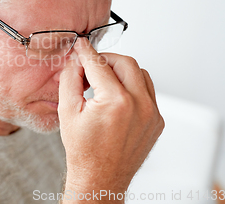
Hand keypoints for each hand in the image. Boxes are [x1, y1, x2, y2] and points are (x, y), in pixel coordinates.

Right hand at [58, 38, 163, 201]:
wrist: (100, 178)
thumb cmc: (83, 151)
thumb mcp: (67, 111)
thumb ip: (70, 79)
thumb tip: (75, 59)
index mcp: (115, 102)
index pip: (99, 63)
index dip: (86, 52)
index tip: (81, 45)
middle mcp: (139, 105)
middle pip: (125, 62)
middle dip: (106, 59)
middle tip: (90, 65)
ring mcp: (152, 113)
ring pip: (140, 74)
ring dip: (121, 71)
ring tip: (104, 81)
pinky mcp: (157, 120)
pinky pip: (147, 91)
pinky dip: (132, 87)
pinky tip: (116, 96)